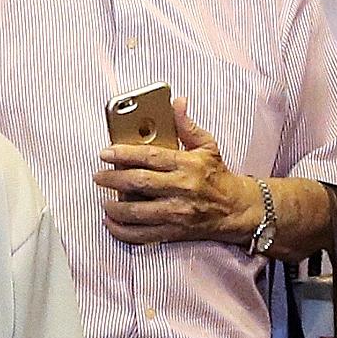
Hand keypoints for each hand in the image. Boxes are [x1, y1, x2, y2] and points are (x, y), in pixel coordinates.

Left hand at [96, 97, 258, 247]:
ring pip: (137, 212)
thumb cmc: (219, 176)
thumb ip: (187, 126)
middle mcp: (181, 188)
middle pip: (139, 183)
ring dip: (115, 207)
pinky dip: (123, 231)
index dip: (124, 154)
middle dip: (113, 179)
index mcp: (188, 164)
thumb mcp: (207, 146)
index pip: (150, 156)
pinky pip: (143, 235)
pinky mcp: (175, 232)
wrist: (237, 210)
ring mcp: (177, 213)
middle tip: (98, 176)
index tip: (106, 153)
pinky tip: (112, 223)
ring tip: (104, 200)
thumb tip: (177, 102)